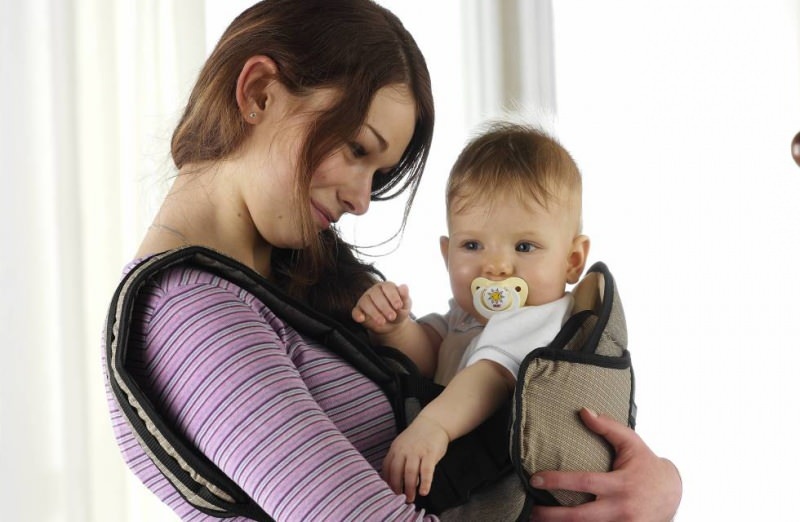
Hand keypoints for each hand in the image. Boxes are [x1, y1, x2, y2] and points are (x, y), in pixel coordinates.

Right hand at [352, 282, 411, 334]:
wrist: (392, 324)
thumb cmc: (399, 311)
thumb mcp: (405, 306)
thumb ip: (404, 297)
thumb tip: (404, 287)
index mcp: (386, 286)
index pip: (387, 287)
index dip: (393, 296)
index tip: (399, 306)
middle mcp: (374, 291)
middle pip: (376, 295)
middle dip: (384, 307)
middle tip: (392, 316)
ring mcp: (365, 300)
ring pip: (366, 302)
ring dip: (374, 313)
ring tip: (382, 322)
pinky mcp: (359, 310)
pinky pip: (355, 311)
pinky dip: (357, 315)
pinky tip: (362, 319)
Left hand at [382, 414, 449, 502]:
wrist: (433, 422)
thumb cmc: (417, 438)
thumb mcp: (402, 445)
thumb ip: (397, 459)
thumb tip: (391, 481)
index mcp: (395, 449)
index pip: (386, 468)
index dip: (386, 482)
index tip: (387, 494)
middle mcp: (404, 450)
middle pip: (396, 472)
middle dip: (396, 489)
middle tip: (399, 500)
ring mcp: (417, 451)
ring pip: (410, 473)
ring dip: (409, 488)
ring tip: (410, 499)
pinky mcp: (430, 452)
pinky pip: (426, 470)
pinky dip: (425, 482)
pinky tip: (424, 491)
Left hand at [529, 408, 681, 521]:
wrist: (672, 494)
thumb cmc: (646, 465)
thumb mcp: (632, 442)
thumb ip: (608, 426)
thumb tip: (583, 410)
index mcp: (620, 484)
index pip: (584, 482)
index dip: (557, 481)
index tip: (535, 479)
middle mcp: (621, 508)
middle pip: (580, 517)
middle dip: (552, 516)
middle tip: (530, 511)